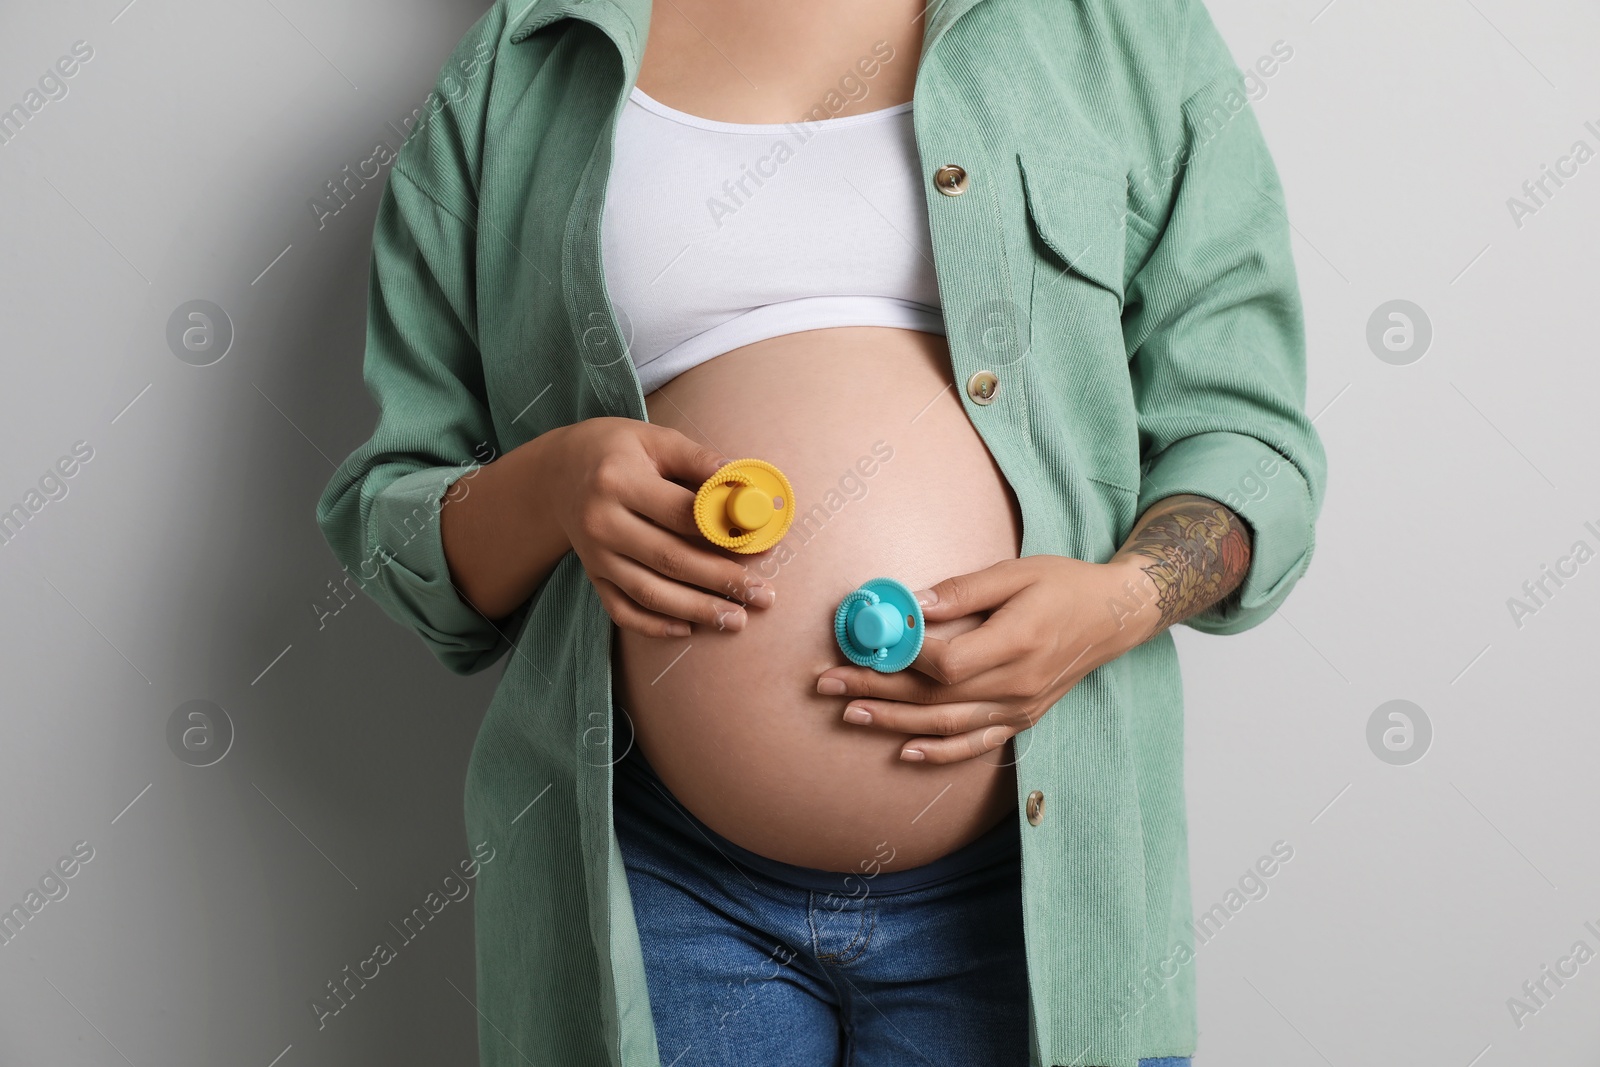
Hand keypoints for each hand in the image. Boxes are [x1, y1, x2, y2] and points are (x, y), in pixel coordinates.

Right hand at [545, 418, 774, 637]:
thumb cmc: (616, 450)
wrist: (557, 474)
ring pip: (649, 592)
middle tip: (762, 595)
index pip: (680, 513)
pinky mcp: (593, 576)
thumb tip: (747, 487)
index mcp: (618, 481)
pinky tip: (687, 629)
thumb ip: (700, 461)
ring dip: (697, 610)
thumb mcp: (655, 439)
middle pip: (669, 559)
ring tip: (737, 619)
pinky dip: (653, 625)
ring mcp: (594, 555)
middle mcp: (602, 522)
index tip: (760, 544)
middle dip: (721, 580)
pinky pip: (621, 609)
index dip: (723, 530)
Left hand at [816, 555, 1159, 763]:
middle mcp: (1018, 684)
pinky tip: (905, 750)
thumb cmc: (1065, 585)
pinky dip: (940, 752)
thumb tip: (913, 605)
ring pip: (947, 725)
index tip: (866, 641)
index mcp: (1017, 642)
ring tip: (850, 712)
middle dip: (876, 690)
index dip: (902, 656)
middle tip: (828, 683)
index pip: (946, 662)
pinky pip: (977, 744)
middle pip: (935, 697)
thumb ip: (963, 591)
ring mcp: (1021, 707)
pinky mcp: (1023, 718)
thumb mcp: (1016, 572)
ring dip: (894, 721)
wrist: (1115, 616)